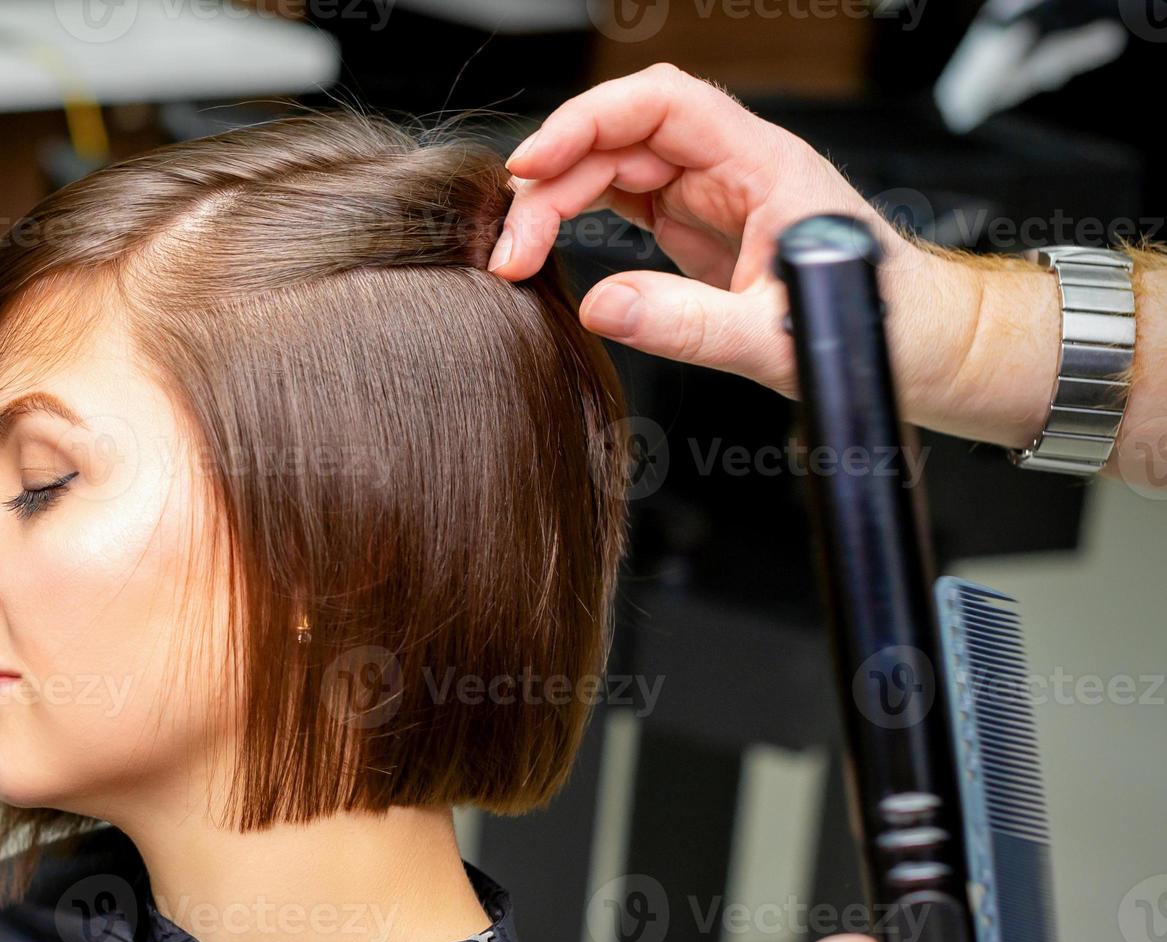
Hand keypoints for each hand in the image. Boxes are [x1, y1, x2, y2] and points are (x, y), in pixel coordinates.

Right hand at [489, 63, 1057, 449]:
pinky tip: (548, 250)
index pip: (658, 105)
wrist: (921, 346)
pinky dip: (576, 220)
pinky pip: (621, 202)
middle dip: (553, 181)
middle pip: (618, 139)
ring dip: (555, 203)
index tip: (533, 167)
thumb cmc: (879, 324)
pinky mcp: (696, 226)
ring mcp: (710, 194)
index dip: (586, 123)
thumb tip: (603, 309)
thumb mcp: (778, 338)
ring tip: (518, 256)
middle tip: (512, 248)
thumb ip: (690, 325)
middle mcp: (731, 166)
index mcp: (762, 162)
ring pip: (611, 169)